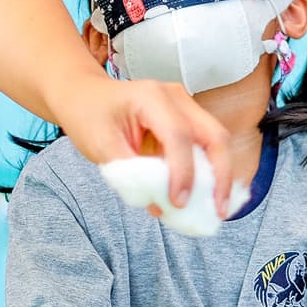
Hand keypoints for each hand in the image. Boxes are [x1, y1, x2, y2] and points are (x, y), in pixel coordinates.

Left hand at [50, 76, 232, 211]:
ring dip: (220, 176)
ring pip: (217, 141)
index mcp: (151, 97)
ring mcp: (186, 106)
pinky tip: (209, 196)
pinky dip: (210, 172)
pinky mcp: (188, 120)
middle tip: (218, 210)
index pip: (178, 135)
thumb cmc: (90, 116)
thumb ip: (130, 175)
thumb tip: (160, 206)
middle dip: (220, 175)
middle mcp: (176, 97)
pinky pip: (207, 147)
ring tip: (218, 208)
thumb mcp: (101, 146)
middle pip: (214, 135)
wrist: (86, 96)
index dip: (182, 172)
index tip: (178, 203)